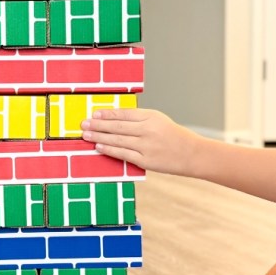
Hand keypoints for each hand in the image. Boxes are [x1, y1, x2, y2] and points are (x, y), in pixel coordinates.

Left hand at [80, 108, 202, 175]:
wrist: (192, 154)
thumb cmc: (173, 136)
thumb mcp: (158, 120)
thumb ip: (138, 119)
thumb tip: (113, 119)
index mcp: (151, 116)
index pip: (124, 114)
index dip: (107, 114)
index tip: (94, 114)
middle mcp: (148, 130)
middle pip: (117, 126)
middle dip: (98, 125)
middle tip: (84, 124)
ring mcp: (146, 146)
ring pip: (118, 140)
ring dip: (99, 137)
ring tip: (86, 135)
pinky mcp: (145, 160)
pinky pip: (123, 154)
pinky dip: (109, 150)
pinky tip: (99, 146)